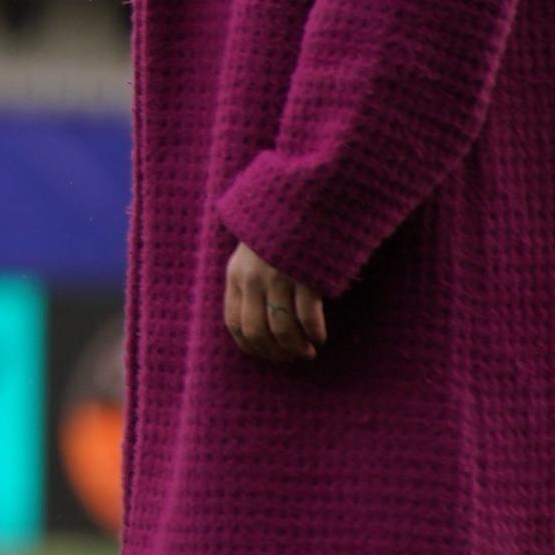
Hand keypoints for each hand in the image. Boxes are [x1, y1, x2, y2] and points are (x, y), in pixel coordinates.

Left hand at [223, 241, 327, 363]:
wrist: (303, 196)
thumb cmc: (279, 229)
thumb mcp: (253, 252)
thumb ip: (250, 280)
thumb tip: (257, 319)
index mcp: (236, 274)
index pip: (234, 322)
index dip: (250, 346)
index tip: (267, 355)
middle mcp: (252, 278)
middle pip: (256, 331)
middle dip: (274, 352)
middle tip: (291, 358)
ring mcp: (278, 277)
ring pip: (282, 329)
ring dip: (295, 347)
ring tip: (308, 352)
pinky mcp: (305, 275)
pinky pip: (307, 316)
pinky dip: (314, 333)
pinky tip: (320, 338)